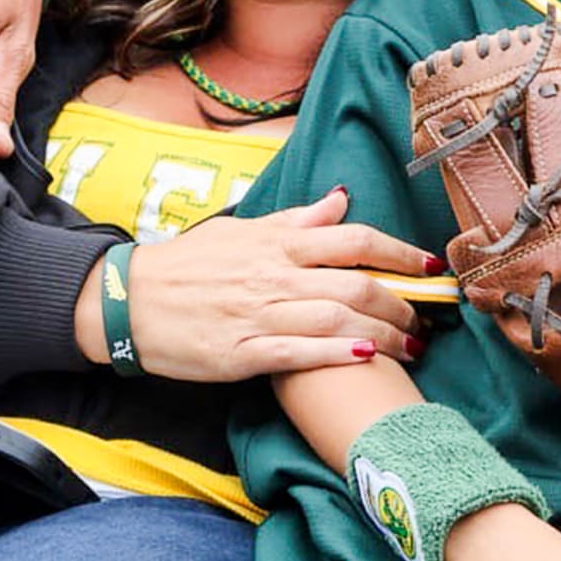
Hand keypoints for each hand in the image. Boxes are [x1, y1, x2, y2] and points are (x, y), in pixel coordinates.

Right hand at [74, 188, 437, 378]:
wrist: (129, 301)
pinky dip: (336, 356)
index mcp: (277, 243)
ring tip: (411, 346)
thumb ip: (296, 220)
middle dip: (401, 303)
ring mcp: (258, 316)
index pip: (353, 241)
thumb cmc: (189, 264)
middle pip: (355, 286)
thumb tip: (341, 200)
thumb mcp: (242, 230)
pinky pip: (299, 354)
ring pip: (336, 322)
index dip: (399, 252)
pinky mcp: (241, 353)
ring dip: (382, 335)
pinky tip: (365, 360)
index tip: (430, 265)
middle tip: (426, 319)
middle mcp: (274, 276)